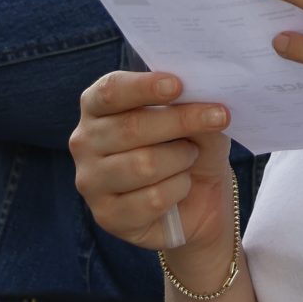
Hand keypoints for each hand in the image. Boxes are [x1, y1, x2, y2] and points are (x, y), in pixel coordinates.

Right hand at [69, 71, 237, 268]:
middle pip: (131, 126)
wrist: (199, 203)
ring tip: (190, 157)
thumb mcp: (199, 122)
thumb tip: (199, 95)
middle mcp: (85, 141)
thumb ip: (193, 106)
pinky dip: (179, 189)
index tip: (178, 85)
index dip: (144, 87)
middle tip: (218, 118)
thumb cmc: (190, 148)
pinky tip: (181, 186)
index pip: (111, 91)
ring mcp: (91, 181)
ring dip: (181, 159)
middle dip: (181, 121)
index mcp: (97, 107)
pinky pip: (152, 199)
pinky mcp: (107, 216)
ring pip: (143, 165)